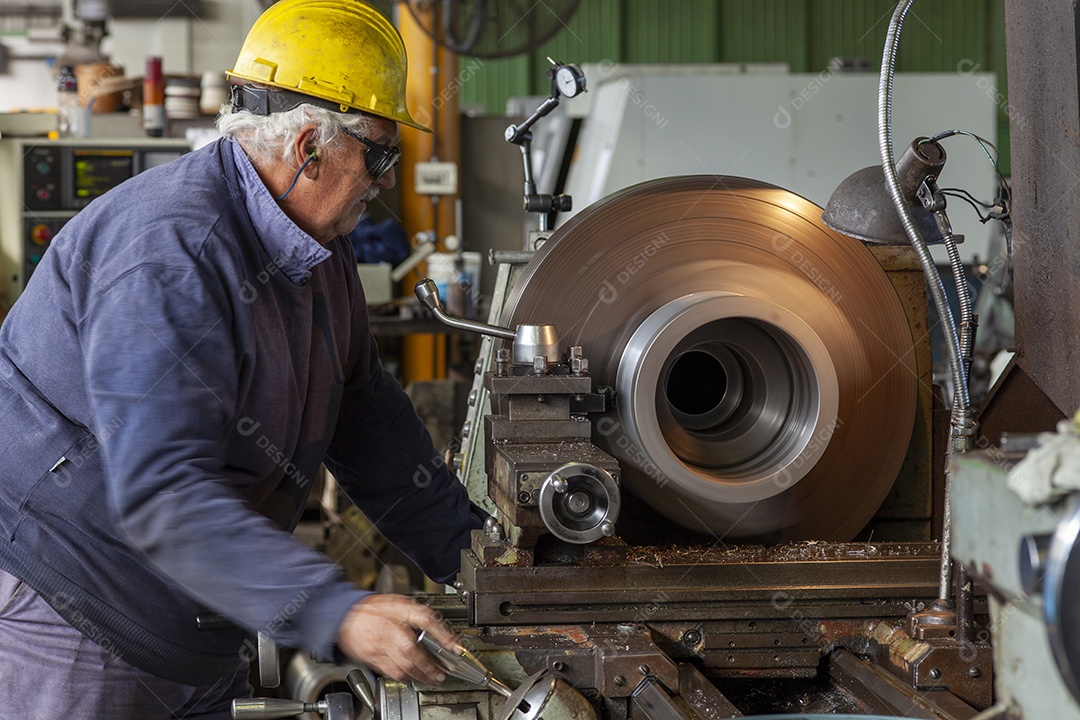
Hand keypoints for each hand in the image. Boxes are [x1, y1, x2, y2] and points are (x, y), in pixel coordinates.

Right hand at [336, 594, 454, 684]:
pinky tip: (414, 676)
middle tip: (443, 672)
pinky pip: (393, 672)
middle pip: (414, 651)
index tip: (455, 647)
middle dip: (431, 666)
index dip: (443, 634)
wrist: (345, 616)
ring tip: (433, 678)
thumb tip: (438, 625)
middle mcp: (389, 630)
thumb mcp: (399, 602)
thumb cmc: (373, 608)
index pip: (425, 620)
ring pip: (404, 666)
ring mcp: (380, 647)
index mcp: (398, 611)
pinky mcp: (374, 659)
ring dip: (422, 675)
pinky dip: (406, 677)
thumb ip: (418, 613)